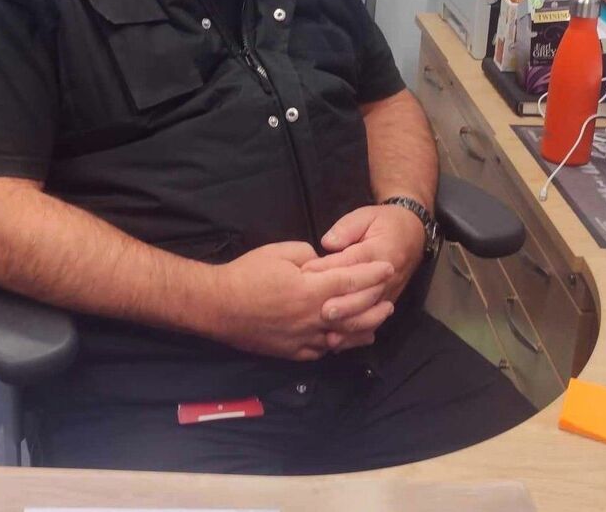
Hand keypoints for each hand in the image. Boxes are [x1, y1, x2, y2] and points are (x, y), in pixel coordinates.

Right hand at [206, 241, 393, 361]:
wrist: (218, 306)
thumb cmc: (246, 275)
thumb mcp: (279, 252)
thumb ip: (307, 255)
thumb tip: (321, 264)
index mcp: (312, 290)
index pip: (352, 281)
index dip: (373, 274)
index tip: (388, 268)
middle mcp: (314, 318)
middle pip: (356, 312)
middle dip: (375, 302)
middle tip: (388, 295)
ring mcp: (304, 339)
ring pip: (345, 337)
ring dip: (365, 327)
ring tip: (378, 321)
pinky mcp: (293, 352)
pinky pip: (323, 350)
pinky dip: (339, 343)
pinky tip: (345, 339)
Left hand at [301, 204, 425, 350]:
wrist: (413, 232)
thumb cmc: (383, 222)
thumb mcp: (364, 216)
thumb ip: (346, 228)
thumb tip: (327, 243)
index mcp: (378, 252)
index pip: (351, 264)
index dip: (328, 271)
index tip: (306, 276)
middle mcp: (385, 277)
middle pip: (364, 296)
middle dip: (342, 306)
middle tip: (321, 313)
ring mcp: (388, 292)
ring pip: (369, 314)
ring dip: (349, 326)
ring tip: (329, 336)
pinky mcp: (387, 302)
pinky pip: (373, 322)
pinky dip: (357, 335)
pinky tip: (339, 343)